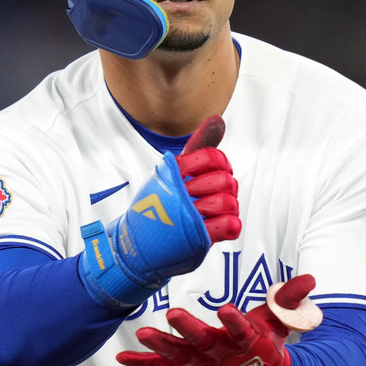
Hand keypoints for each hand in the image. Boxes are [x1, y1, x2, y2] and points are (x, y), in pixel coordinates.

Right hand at [79, 115, 239, 307]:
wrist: (135, 246)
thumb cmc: (157, 206)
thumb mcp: (173, 171)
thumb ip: (199, 146)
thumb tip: (218, 119)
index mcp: (174, 172)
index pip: (211, 157)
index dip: (220, 163)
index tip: (214, 172)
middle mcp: (179, 192)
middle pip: (224, 180)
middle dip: (225, 187)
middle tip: (212, 194)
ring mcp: (187, 216)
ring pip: (228, 203)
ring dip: (228, 207)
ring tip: (215, 210)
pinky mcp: (197, 239)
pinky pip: (229, 226)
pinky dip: (230, 225)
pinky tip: (221, 225)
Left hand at [116, 274, 317, 365]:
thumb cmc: (266, 343)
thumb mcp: (280, 320)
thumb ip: (290, 298)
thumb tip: (309, 279)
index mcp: (245, 341)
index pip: (241, 330)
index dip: (234, 322)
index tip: (226, 310)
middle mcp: (221, 354)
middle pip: (203, 342)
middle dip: (188, 329)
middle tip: (173, 315)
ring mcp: (201, 365)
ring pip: (178, 356)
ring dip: (160, 345)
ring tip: (143, 334)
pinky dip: (142, 364)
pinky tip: (124, 357)